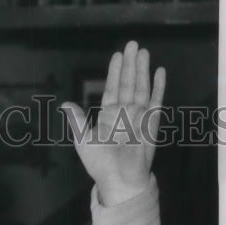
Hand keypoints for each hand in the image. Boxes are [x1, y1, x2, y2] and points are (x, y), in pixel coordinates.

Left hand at [61, 40, 165, 205]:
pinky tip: (160, 72)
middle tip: (132, 44)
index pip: (112, 89)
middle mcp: (124, 114)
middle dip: (129, 65)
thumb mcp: (83, 140)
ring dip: (142, 70)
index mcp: (108, 117)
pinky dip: (159, 87)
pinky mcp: (152, 123)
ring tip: (143, 52)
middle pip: (128, 84)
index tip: (116, 55)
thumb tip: (65, 103)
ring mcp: (139, 117)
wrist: (119, 180)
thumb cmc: (100, 164)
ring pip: (141, 88)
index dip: (114, 73)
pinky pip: (157, 101)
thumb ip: (77, 120)